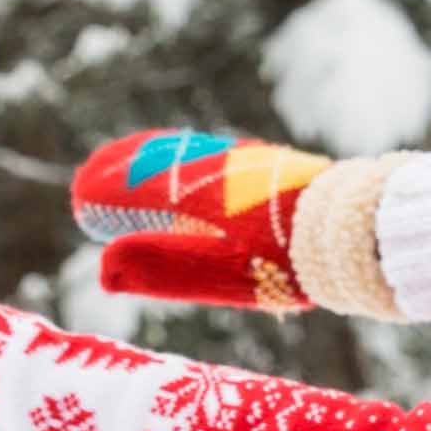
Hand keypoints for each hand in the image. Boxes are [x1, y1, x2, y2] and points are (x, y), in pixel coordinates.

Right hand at [73, 127, 331, 312]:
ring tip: (136, 168)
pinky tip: (198, 176)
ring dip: (155, 163)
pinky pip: (215, 161)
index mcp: (188, 193)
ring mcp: (240, 168)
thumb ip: (158, 268)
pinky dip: (191, 165)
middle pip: (154, 165)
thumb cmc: (279, 258)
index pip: (130, 189)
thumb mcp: (213, 271)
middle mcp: (210, 171)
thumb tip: (103, 272)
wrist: (350, 231)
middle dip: (122, 171)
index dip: (103, 197)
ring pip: (186, 158)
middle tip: (95, 175)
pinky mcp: (269, 172)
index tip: (80, 205)